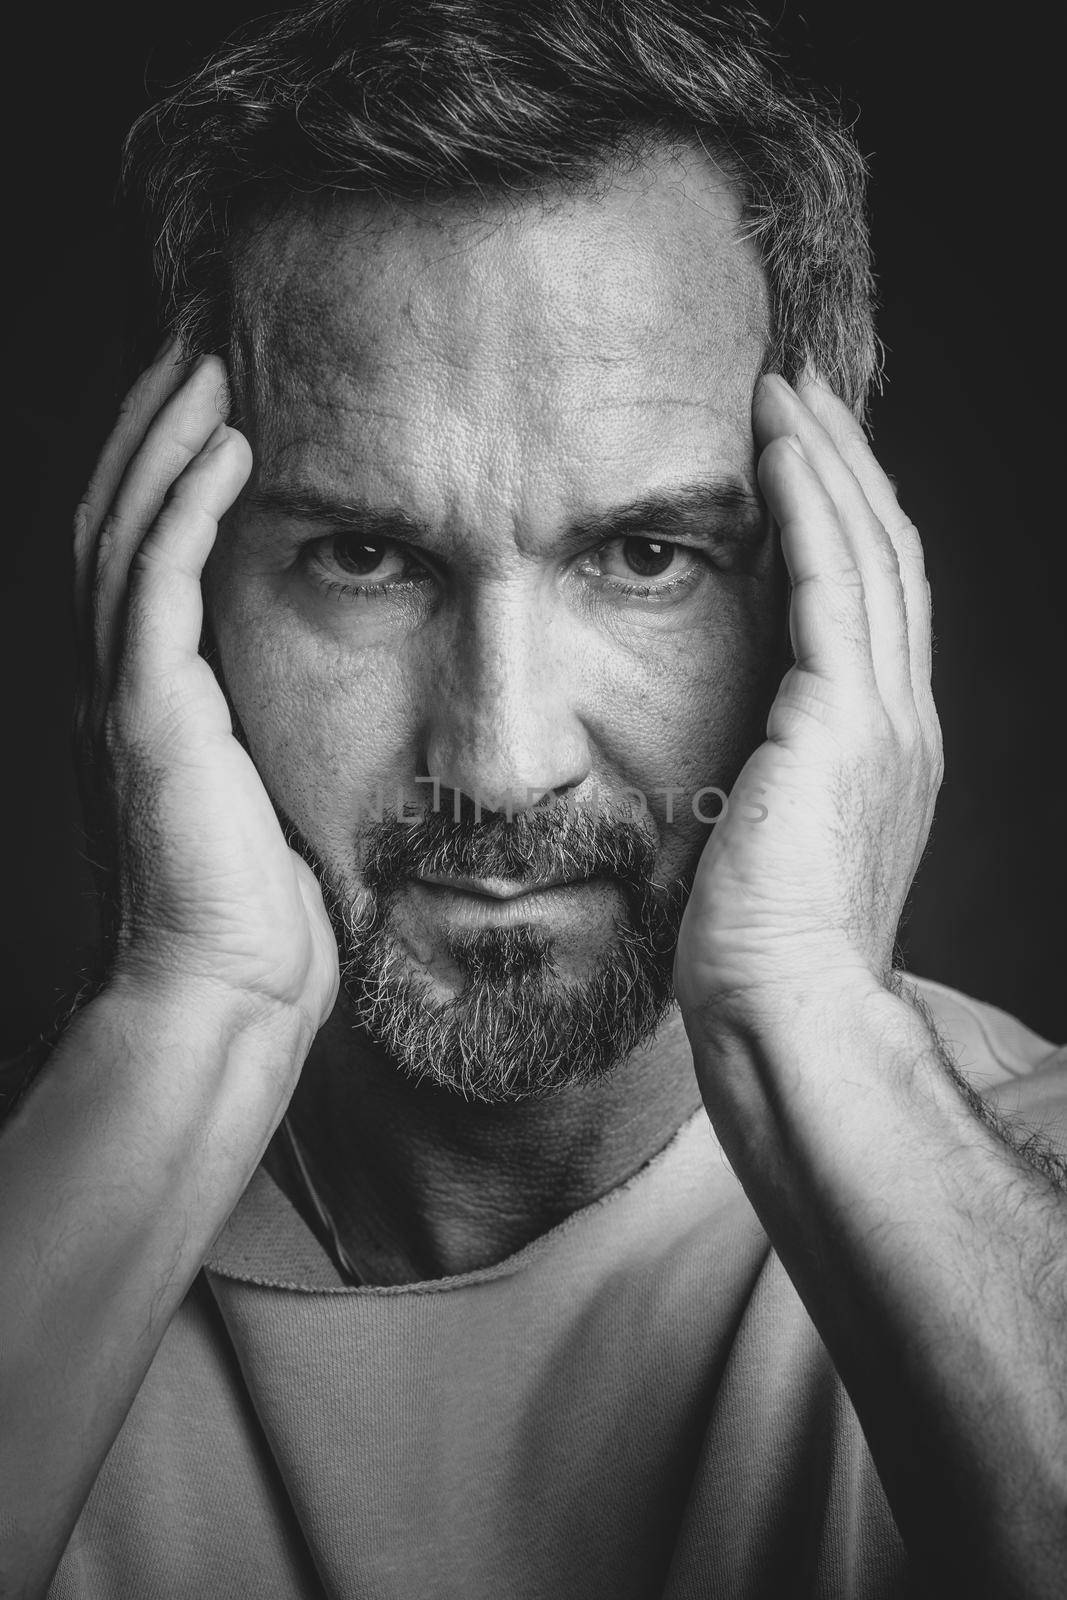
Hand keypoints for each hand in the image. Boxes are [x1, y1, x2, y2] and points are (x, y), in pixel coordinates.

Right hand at [73, 343, 338, 1039]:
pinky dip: (185, 504)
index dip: (172, 462)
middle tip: (208, 334)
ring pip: (126, 527)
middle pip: (120, 511)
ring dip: (167, 435)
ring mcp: (127, 695)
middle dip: (159, 419)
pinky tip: (226, 441)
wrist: (229, 992)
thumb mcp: (278, 791)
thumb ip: (280, 722)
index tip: (226, 389)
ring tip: (214, 355)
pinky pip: (155, 584)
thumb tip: (356, 676)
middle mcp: (123, 680)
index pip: (147, 546)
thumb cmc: (266, 907)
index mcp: (152, 693)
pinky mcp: (147, 716)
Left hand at [674, 373, 942, 1026]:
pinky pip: (833, 581)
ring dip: (828, 461)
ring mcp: (884, 718)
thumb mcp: (768, 848)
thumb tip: (729, 756)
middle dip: (846, 467)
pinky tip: (775, 447)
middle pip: (889, 558)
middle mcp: (903, 723)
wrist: (787, 1013)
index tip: (800, 463)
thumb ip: (768, 783)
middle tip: (801, 393)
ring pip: (872, 550)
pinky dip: (810, 503)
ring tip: (785, 391)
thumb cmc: (761, 957)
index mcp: (887, 752)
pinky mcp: (842, 720)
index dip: (846, 525)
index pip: (877, 608)